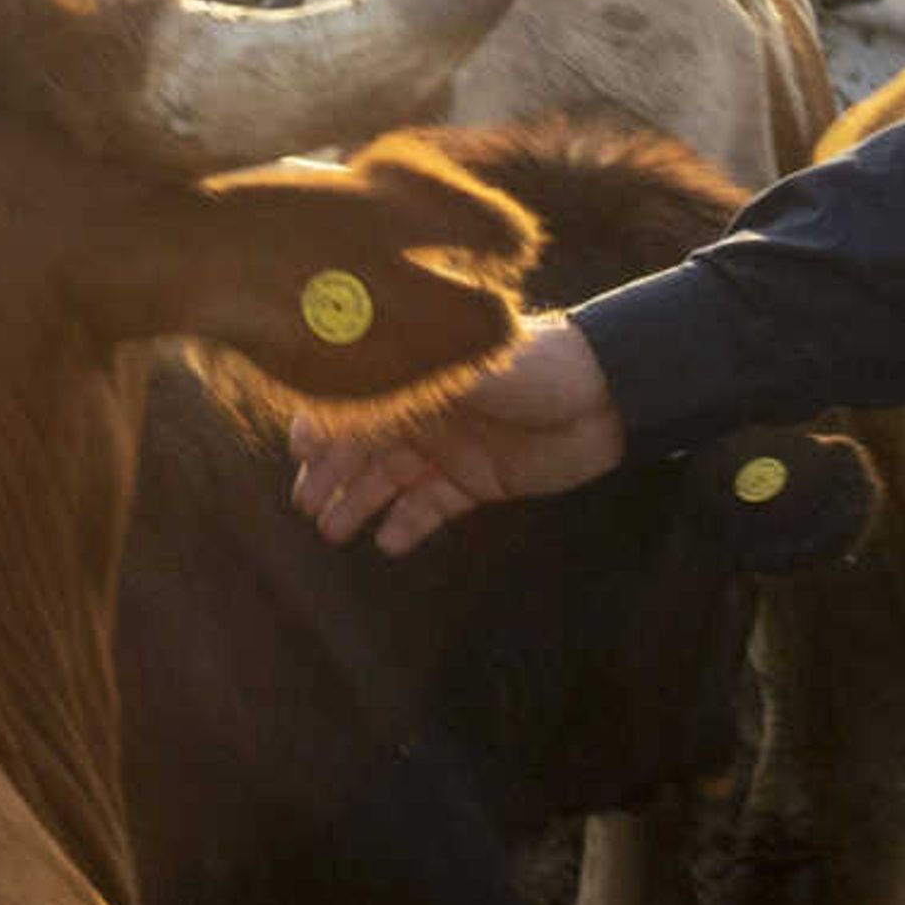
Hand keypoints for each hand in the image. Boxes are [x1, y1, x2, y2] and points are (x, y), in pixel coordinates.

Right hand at [288, 312, 626, 554]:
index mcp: (418, 374)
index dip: (324, 425)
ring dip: (360, 503)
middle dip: (332, 474)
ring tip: (334, 531)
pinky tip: (388, 543)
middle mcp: (428, 412)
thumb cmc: (532, 365)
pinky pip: (433, 506)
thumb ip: (404, 369)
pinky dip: (409, 524)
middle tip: (307, 507)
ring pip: (391, 480)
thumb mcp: (463, 362)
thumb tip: (340, 360)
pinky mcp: (478, 481)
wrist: (606, 398)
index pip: (356, 400)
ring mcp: (452, 448)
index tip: (298, 452)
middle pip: (366, 446)